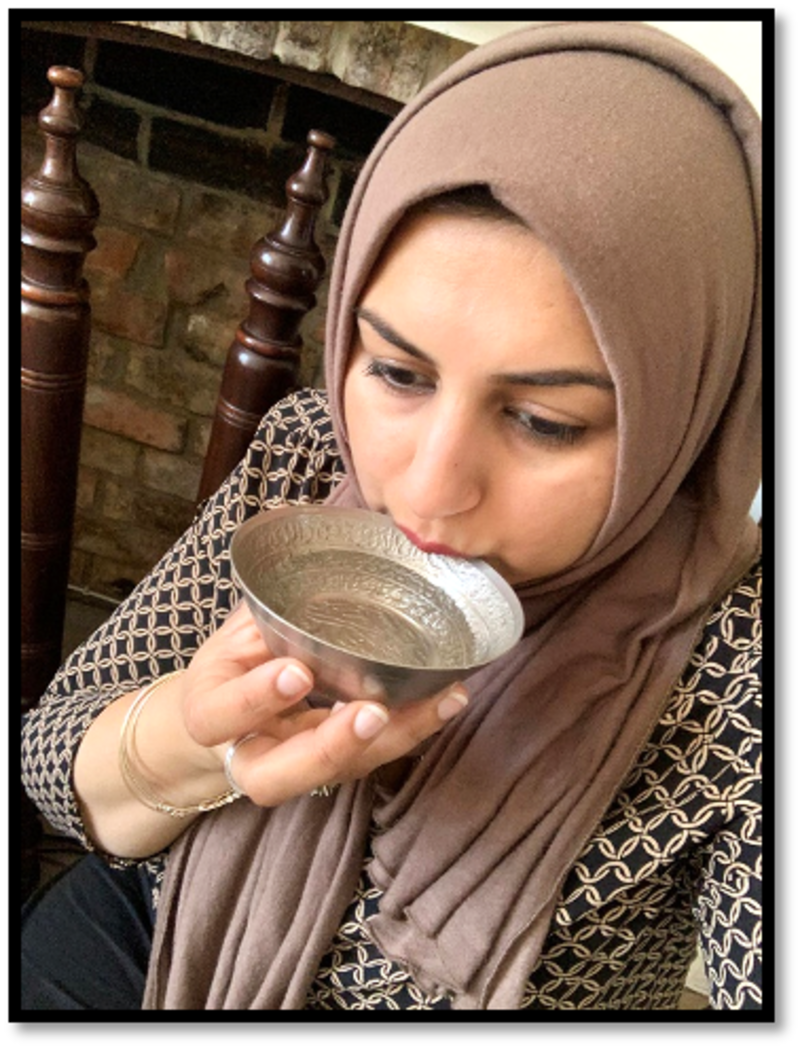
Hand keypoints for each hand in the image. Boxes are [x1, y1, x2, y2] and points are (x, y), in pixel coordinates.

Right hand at [178, 603, 468, 806]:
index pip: (219, 715)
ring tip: (437, 701)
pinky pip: (375, 756)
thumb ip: (266, 602)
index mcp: (210, 712)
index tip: (297, 672)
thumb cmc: (237, 661)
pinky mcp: (339, 765)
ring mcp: (298, 767)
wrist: (231, 717)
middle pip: (276, 778)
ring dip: (392, 739)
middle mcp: (249, 753)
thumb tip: (300, 523)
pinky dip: (415, 728)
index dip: (256, 698)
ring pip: (338, 774)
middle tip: (372, 713)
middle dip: (328, 748)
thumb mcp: (238, 629)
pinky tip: (448, 699)